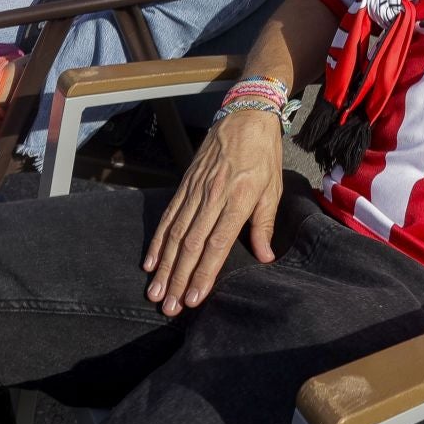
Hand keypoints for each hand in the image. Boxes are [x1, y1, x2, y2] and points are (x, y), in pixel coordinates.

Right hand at [143, 110, 283, 313]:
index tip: (194, 299)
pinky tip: (149, 261)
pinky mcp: (185, 184)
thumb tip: (265, 257)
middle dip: (178, 279)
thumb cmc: (264, 155)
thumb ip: (264, 224)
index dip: (203, 274)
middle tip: (168, 307)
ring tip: (155, 291)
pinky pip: (169, 216)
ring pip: (175, 234)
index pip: (217, 244)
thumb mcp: (273, 188)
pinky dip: (157, 240)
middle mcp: (212, 197)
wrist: (245, 116)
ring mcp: (195, 190)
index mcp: (237, 199)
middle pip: (190, 245)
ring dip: (163, 266)